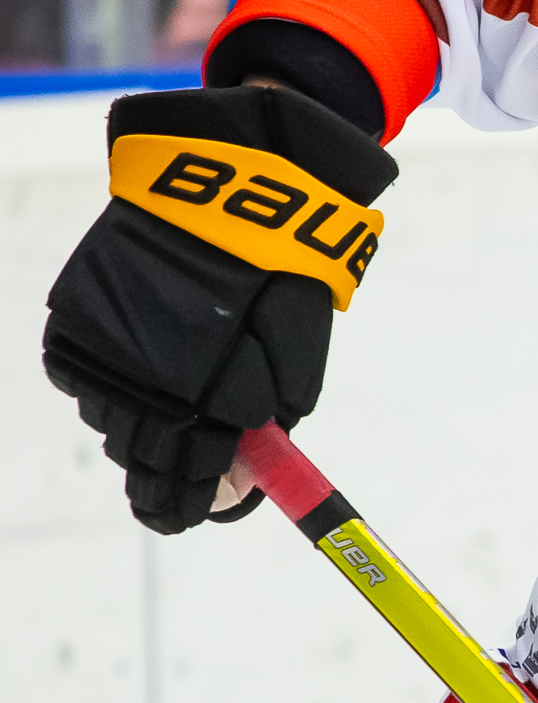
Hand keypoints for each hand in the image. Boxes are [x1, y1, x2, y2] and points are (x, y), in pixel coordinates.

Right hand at [43, 82, 394, 532]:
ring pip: (108, 418)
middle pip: (137, 458)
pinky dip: (110, 378)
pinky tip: (140, 362)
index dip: (188, 505)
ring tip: (168, 404)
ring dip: (137, 422)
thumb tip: (238, 478)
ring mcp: (101, 350)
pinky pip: (85, 375)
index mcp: (200, 404)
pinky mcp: (77, 318)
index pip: (183, 485)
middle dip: (162, 470)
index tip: (191, 512)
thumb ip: (264, 427)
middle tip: (183, 474)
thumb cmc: (280, 279)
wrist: (228, 189)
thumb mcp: (295, 364)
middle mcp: (139, 385)